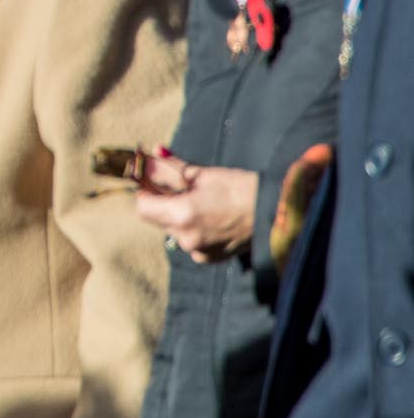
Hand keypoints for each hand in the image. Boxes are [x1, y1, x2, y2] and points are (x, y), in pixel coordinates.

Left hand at [133, 156, 257, 262]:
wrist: (275, 210)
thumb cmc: (239, 188)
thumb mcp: (199, 174)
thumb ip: (166, 169)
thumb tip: (143, 160)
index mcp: (182, 216)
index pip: (142, 207)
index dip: (145, 192)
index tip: (154, 182)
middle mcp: (187, 239)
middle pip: (157, 219)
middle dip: (162, 202)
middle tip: (180, 188)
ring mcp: (199, 252)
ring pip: (173, 230)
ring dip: (178, 215)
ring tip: (202, 202)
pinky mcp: (210, 258)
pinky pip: (190, 241)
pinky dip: (193, 228)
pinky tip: (212, 216)